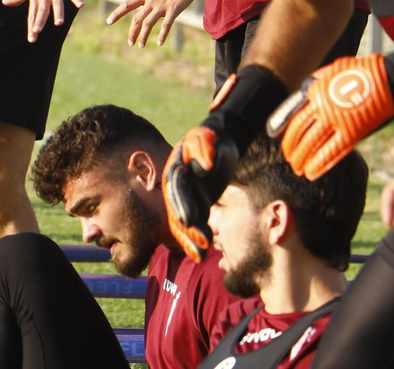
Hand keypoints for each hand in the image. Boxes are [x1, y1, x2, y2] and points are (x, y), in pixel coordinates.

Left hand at [3, 0, 82, 41]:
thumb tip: (4, 3)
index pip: (32, 14)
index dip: (32, 26)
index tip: (32, 38)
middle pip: (42, 9)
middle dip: (39, 21)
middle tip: (37, 32)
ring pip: (57, 2)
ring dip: (58, 12)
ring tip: (59, 23)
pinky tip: (80, 5)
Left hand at [105, 0, 206, 47]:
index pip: (128, 4)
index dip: (117, 13)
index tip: (108, 21)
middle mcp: (152, 1)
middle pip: (137, 19)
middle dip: (132, 32)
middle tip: (130, 42)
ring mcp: (162, 6)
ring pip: (148, 24)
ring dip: (143, 36)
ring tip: (141, 45)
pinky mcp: (174, 9)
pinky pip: (166, 25)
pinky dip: (162, 35)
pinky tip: (160, 43)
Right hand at [162, 125, 237, 261]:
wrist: (218, 145)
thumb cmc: (212, 139)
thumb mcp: (207, 137)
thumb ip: (205, 147)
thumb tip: (206, 166)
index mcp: (175, 169)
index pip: (177, 189)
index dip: (182, 205)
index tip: (189, 221)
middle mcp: (175, 188)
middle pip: (178, 210)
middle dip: (188, 228)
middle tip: (202, 241)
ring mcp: (185, 199)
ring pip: (183, 224)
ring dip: (191, 240)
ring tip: (202, 255)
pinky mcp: (196, 208)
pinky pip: (193, 227)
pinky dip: (195, 242)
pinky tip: (201, 257)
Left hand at [271, 55, 393, 179]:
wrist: (388, 78)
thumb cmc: (361, 72)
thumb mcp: (332, 71)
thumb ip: (317, 83)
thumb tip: (305, 92)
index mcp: (316, 94)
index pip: (295, 120)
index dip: (288, 136)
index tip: (285, 145)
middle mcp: (323, 110)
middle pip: (303, 136)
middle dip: (294, 151)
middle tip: (290, 161)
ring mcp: (338, 122)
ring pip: (315, 146)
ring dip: (304, 160)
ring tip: (299, 170)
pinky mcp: (354, 133)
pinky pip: (334, 152)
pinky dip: (322, 164)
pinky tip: (313, 172)